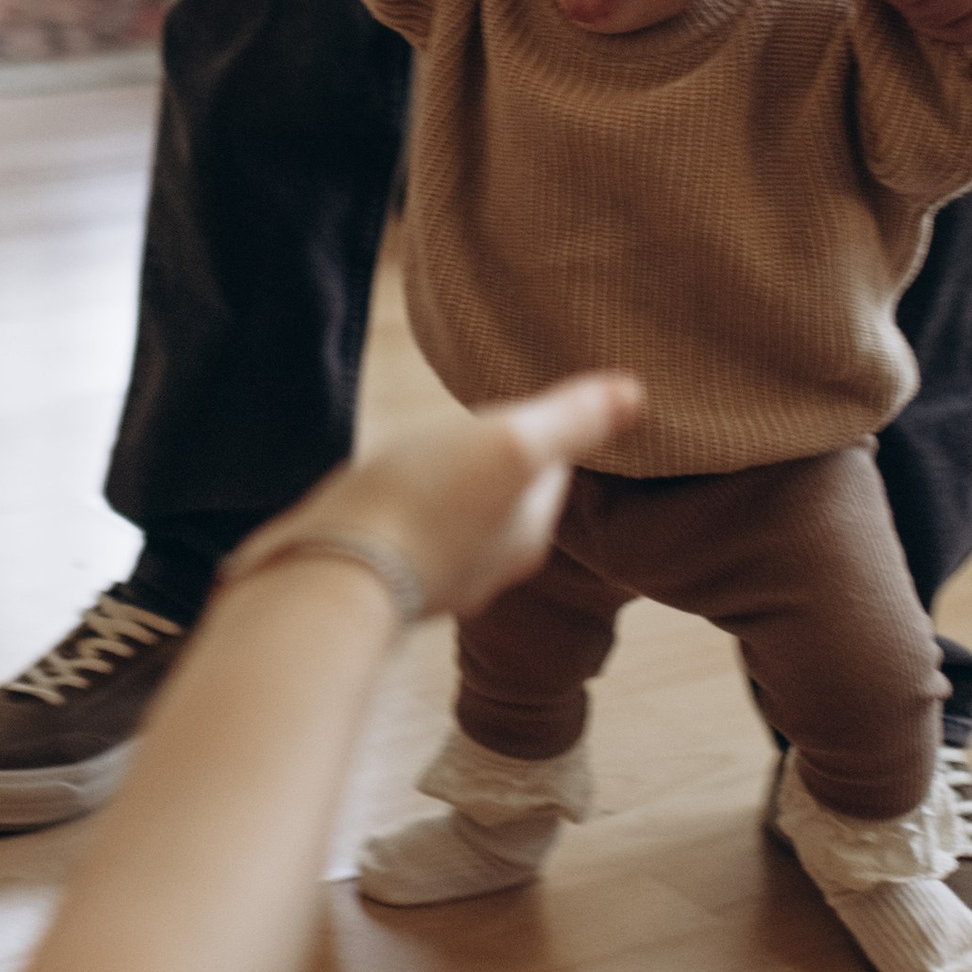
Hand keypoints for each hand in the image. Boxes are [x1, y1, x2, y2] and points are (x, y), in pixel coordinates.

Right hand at [222, 373, 643, 623]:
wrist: (333, 574)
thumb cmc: (424, 504)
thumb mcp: (512, 445)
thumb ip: (574, 419)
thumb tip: (638, 394)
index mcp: (528, 533)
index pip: (550, 468)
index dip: (530, 427)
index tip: (507, 405)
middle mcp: (488, 565)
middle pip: (502, 494)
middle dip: (486, 459)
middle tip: (460, 426)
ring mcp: (433, 576)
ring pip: (451, 515)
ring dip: (439, 484)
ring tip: (415, 457)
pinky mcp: (383, 578)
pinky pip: (404, 532)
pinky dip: (397, 510)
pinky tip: (374, 498)